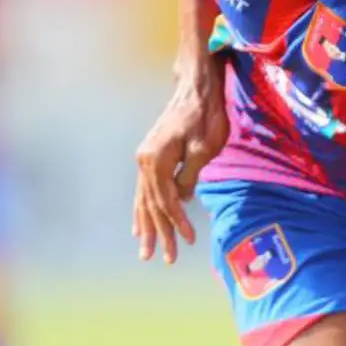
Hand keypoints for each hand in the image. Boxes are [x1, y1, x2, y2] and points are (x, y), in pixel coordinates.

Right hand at [132, 63, 227, 263]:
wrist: (197, 85)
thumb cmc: (206, 114)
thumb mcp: (205, 147)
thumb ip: (190, 176)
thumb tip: (180, 198)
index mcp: (156, 160)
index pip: (166, 201)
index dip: (177, 223)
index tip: (190, 240)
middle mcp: (144, 160)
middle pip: (151, 204)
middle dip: (160, 233)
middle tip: (167, 260)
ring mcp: (144, 157)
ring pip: (144, 199)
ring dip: (148, 226)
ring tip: (146, 251)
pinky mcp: (150, 155)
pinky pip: (143, 189)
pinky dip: (142, 209)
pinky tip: (138, 225)